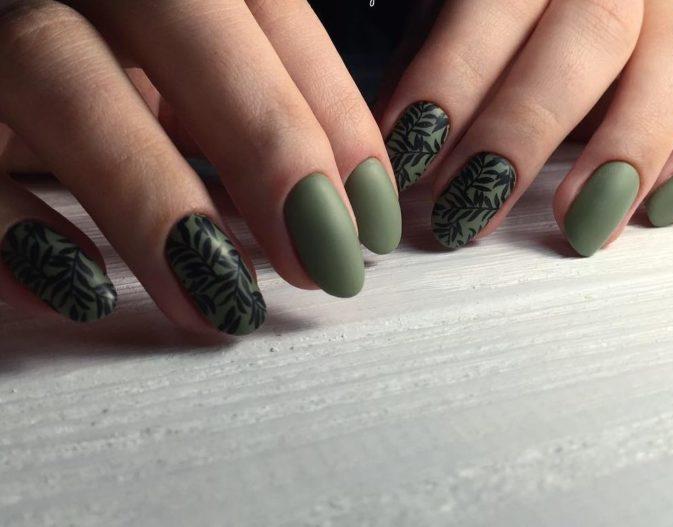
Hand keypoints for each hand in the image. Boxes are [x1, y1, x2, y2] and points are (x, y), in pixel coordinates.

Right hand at [0, 0, 401, 334]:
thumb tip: (332, 207)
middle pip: (177, 13)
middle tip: (321, 259)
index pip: (265, 7)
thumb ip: (235, 115)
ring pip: (53, 65)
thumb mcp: (172, 83)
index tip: (370, 216)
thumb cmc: (92, 84)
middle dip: (265, 139)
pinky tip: (81, 289)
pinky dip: (7, 228)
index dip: (332, 110)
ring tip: (220, 299)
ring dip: (150, 197)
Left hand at [380, 0, 672, 254]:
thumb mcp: (442, 32)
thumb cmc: (492, 25)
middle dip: (522, 133)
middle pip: (583, 41)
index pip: (490, 12)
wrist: (563, 3)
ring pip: (669, 68)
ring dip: (623, 153)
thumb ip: (420, 81)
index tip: (412, 161)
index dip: (450, 86)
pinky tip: (662, 209)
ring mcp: (665, 18)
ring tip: (579, 227)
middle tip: (470, 210)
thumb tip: (386, 159)